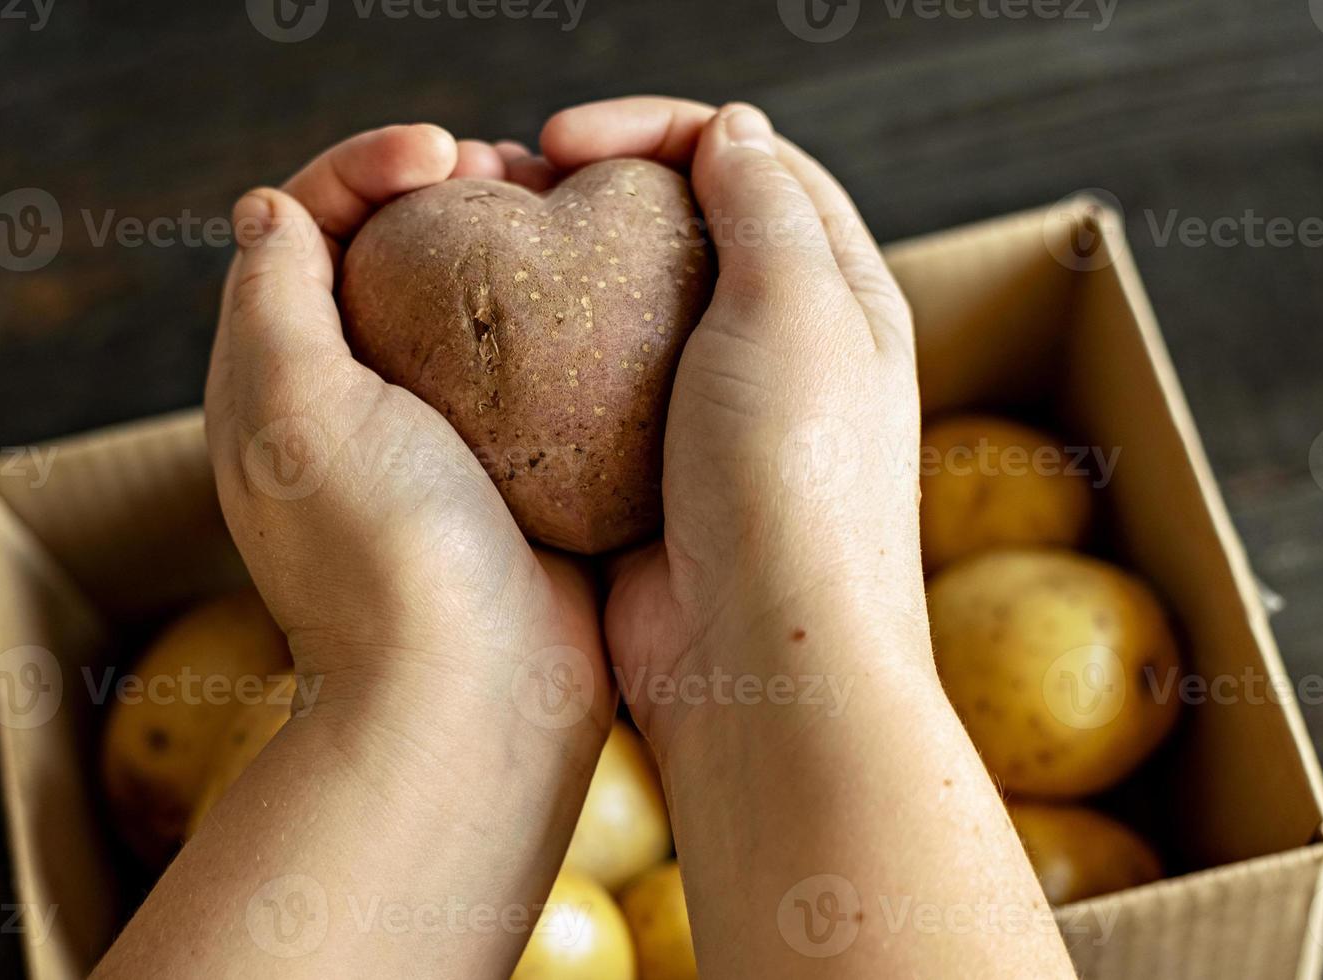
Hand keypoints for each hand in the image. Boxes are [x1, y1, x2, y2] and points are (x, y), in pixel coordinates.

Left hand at [204, 125, 610, 744]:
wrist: (475, 698)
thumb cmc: (381, 558)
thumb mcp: (297, 411)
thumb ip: (274, 296)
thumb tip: (271, 207)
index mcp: (284, 378)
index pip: (309, 225)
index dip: (366, 166)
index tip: (443, 154)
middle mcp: (354, 401)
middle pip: (392, 253)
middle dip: (444, 190)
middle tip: (506, 169)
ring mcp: (442, 438)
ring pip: (471, 305)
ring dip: (510, 245)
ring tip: (558, 210)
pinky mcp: (516, 469)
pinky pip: (537, 368)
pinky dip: (564, 318)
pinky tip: (607, 296)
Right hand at [540, 98, 928, 746]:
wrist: (758, 658)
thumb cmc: (795, 479)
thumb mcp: (796, 306)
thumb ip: (763, 204)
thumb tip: (731, 130)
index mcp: (835, 295)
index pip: (751, 165)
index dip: (660, 128)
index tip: (566, 140)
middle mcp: (775, 350)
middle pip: (679, 231)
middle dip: (596, 193)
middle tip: (513, 188)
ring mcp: (703, 418)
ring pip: (619, 313)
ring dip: (558, 276)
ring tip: (487, 256)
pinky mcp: (641, 478)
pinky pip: (580, 397)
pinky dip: (536, 366)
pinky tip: (487, 354)